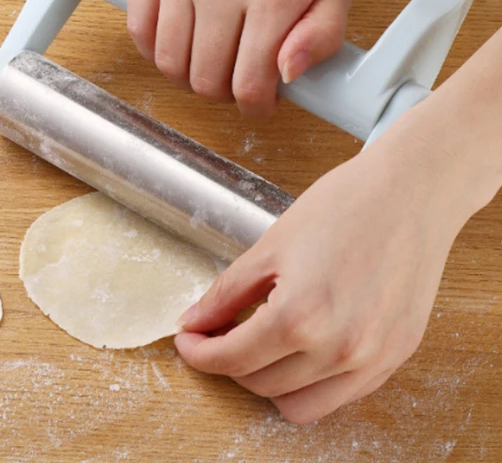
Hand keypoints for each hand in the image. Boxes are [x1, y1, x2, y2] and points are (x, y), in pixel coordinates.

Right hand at [127, 0, 349, 116]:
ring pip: (169, 60)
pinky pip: (139, 27)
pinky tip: (179, 43)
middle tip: (235, 79)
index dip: (255, 107)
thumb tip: (285, 73)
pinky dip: (154, 48)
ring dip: (188, 76)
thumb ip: (322, 37)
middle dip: (222, 92)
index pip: (248, 84)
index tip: (259, 101)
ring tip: (207, 62)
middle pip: (205, 79)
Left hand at [174, 120, 469, 422]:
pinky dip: (311, 382)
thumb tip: (195, 322)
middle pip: (260, 386)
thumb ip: (229, 291)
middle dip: (230, 362)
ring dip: (270, 381)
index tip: (189, 340)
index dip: (199, 352)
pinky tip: (302, 347)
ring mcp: (371, 360)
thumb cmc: (345, 205)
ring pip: (299, 406)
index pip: (232, 359)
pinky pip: (340, 396)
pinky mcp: (394, 359)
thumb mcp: (272, 244)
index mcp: (301, 316)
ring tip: (262, 342)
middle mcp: (338, 348)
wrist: (410, 193)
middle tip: (220, 332)